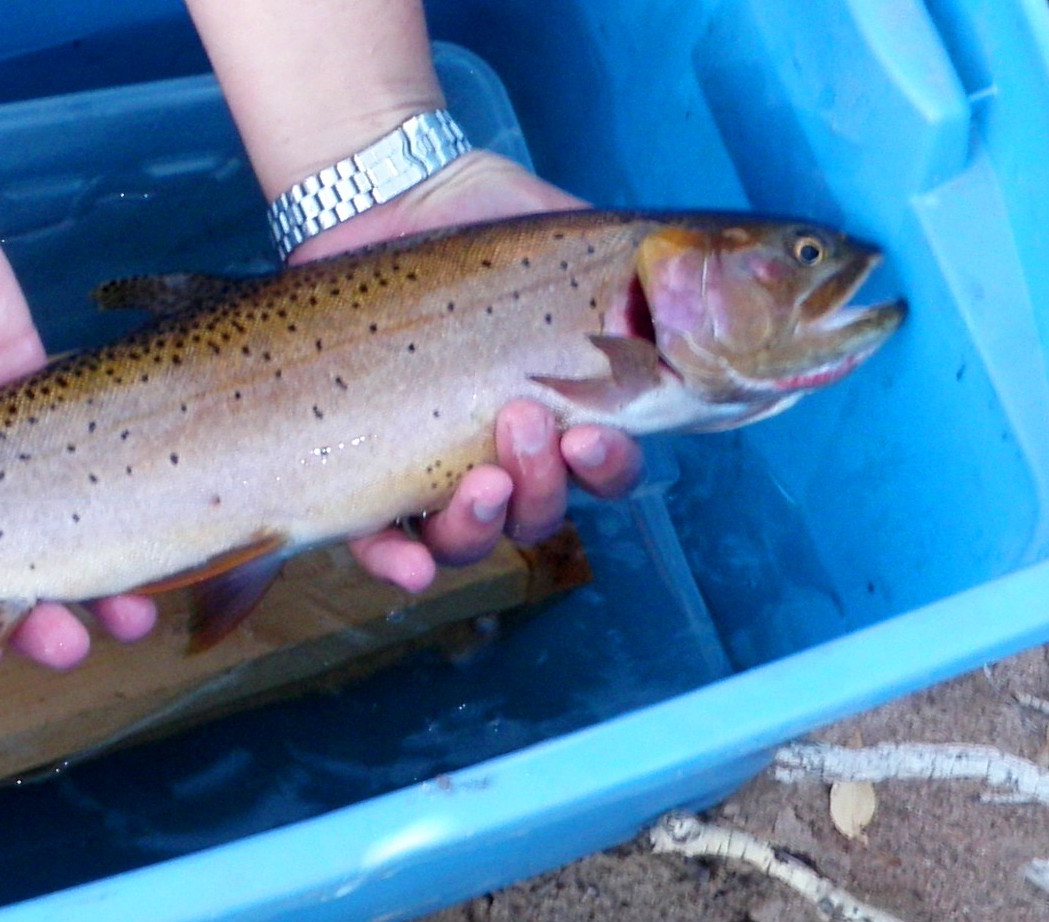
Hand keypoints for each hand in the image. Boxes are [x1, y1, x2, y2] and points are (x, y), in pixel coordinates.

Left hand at [289, 151, 644, 588]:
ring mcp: (428, 468)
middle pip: (538, 513)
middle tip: (526, 421)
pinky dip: (398, 562)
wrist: (386, 199)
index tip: (593, 433)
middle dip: (541, 483)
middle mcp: (500, 454)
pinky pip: (379, 542)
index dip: (607, 468)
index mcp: (562, 412)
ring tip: (478, 476)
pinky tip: (412, 565)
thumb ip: (637, 271)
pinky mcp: (358, 468)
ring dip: (482, 524)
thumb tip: (720, 278)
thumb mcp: (569, 238)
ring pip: (469, 539)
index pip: (602, 470)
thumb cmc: (483, 227)